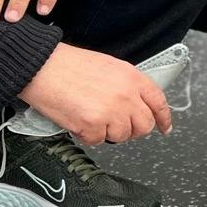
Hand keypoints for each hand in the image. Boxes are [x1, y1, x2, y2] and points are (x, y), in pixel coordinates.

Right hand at [18, 43, 171, 144]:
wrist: (42, 67)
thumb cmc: (68, 65)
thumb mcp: (108, 66)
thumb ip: (126, 85)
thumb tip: (135, 104)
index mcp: (132, 77)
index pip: (158, 102)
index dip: (163, 118)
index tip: (165, 127)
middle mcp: (126, 95)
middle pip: (144, 125)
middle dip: (131, 129)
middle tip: (115, 124)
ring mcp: (112, 111)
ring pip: (122, 136)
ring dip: (107, 131)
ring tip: (90, 114)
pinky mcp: (94, 125)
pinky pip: (98, 140)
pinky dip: (87, 134)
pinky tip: (78, 118)